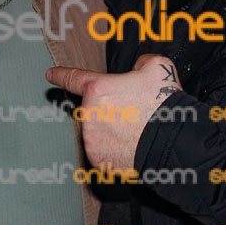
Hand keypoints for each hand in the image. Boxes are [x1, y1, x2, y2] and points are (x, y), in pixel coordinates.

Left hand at [46, 54, 181, 169]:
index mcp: (98, 89)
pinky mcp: (98, 160)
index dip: (61, 75)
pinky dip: (114, 148)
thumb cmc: (163, 104)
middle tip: (133, 113)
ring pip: (98, 130)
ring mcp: (92, 140)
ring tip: (136, 131)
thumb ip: (138, 64)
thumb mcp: (156, 67)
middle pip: (94, 109)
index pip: (73, 78)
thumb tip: (136, 71)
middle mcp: (89, 115)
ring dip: (111, 130)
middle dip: (109, 110)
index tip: (51, 75)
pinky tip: (132, 145)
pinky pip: (103, 150)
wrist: (175, 143)